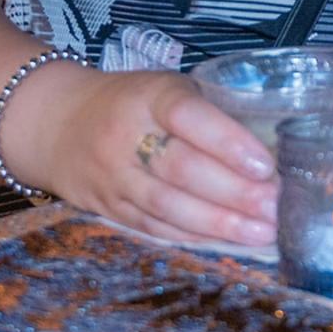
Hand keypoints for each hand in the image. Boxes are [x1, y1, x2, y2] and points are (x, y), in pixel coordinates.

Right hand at [30, 68, 277, 247]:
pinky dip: (192, 238)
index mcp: (151, 96)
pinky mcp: (106, 209)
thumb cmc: (134, 101)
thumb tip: (271, 147)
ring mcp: (113, 176)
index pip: (189, 115)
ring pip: (167, 205)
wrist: (56, 123)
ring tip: (262, 232)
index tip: (266, 165)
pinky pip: (152, 227)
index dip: (227, 141)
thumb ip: (208, 111)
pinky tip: (225, 243)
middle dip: (233, 192)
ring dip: (218, 224)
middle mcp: (127, 135)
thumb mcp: (167, 88)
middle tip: (276, 207)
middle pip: (181, 169)